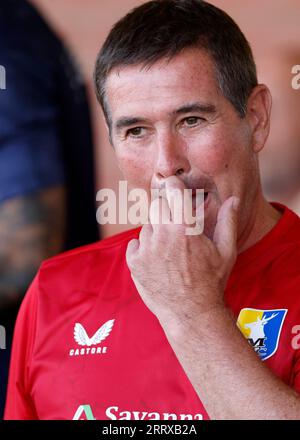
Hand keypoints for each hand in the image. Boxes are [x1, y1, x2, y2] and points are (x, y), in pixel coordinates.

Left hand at [126, 176, 238, 327]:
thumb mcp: (225, 252)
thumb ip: (227, 222)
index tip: (175, 188)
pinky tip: (158, 261)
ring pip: (147, 226)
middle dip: (167, 211)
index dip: (174, 186)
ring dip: (156, 232)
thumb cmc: (211, 282)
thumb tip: (233, 200)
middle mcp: (162, 234)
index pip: (172, 189)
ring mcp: (145, 248)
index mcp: (184, 227)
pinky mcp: (134, 263)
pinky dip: (143, 249)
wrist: (190, 313)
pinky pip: (135, 244)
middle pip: (157, 205)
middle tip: (178, 228)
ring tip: (170, 251)